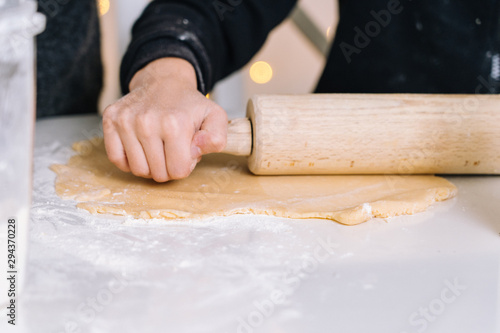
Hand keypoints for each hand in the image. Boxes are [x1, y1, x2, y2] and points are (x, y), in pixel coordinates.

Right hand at [102, 58, 226, 181]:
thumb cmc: (189, 105)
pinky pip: (116, 159)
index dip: (185, 165)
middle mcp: (146, 122)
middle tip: (172, 149)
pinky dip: (129, 161)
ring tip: (158, 147)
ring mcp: (125, 121)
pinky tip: (141, 148)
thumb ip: (216, 138)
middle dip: (168, 167)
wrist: (164, 82)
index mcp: (174, 124)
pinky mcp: (110, 120)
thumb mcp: (215, 117)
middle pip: (157, 174)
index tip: (186, 150)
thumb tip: (195, 150)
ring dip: (150, 165)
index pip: (178, 171)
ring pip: (138, 170)